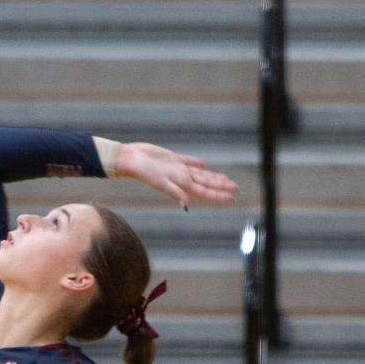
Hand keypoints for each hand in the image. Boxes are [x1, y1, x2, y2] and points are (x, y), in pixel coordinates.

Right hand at [116, 142, 237, 209]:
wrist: (129, 159)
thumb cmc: (142, 172)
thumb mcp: (159, 182)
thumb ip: (174, 191)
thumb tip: (185, 204)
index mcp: (181, 184)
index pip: (205, 191)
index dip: (218, 195)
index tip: (232, 197)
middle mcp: (181, 178)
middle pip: (206, 183)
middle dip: (221, 187)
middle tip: (235, 189)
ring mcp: (177, 169)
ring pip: (200, 174)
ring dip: (213, 177)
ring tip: (225, 180)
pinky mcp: (172, 159)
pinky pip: (188, 162)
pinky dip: (197, 164)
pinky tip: (204, 165)